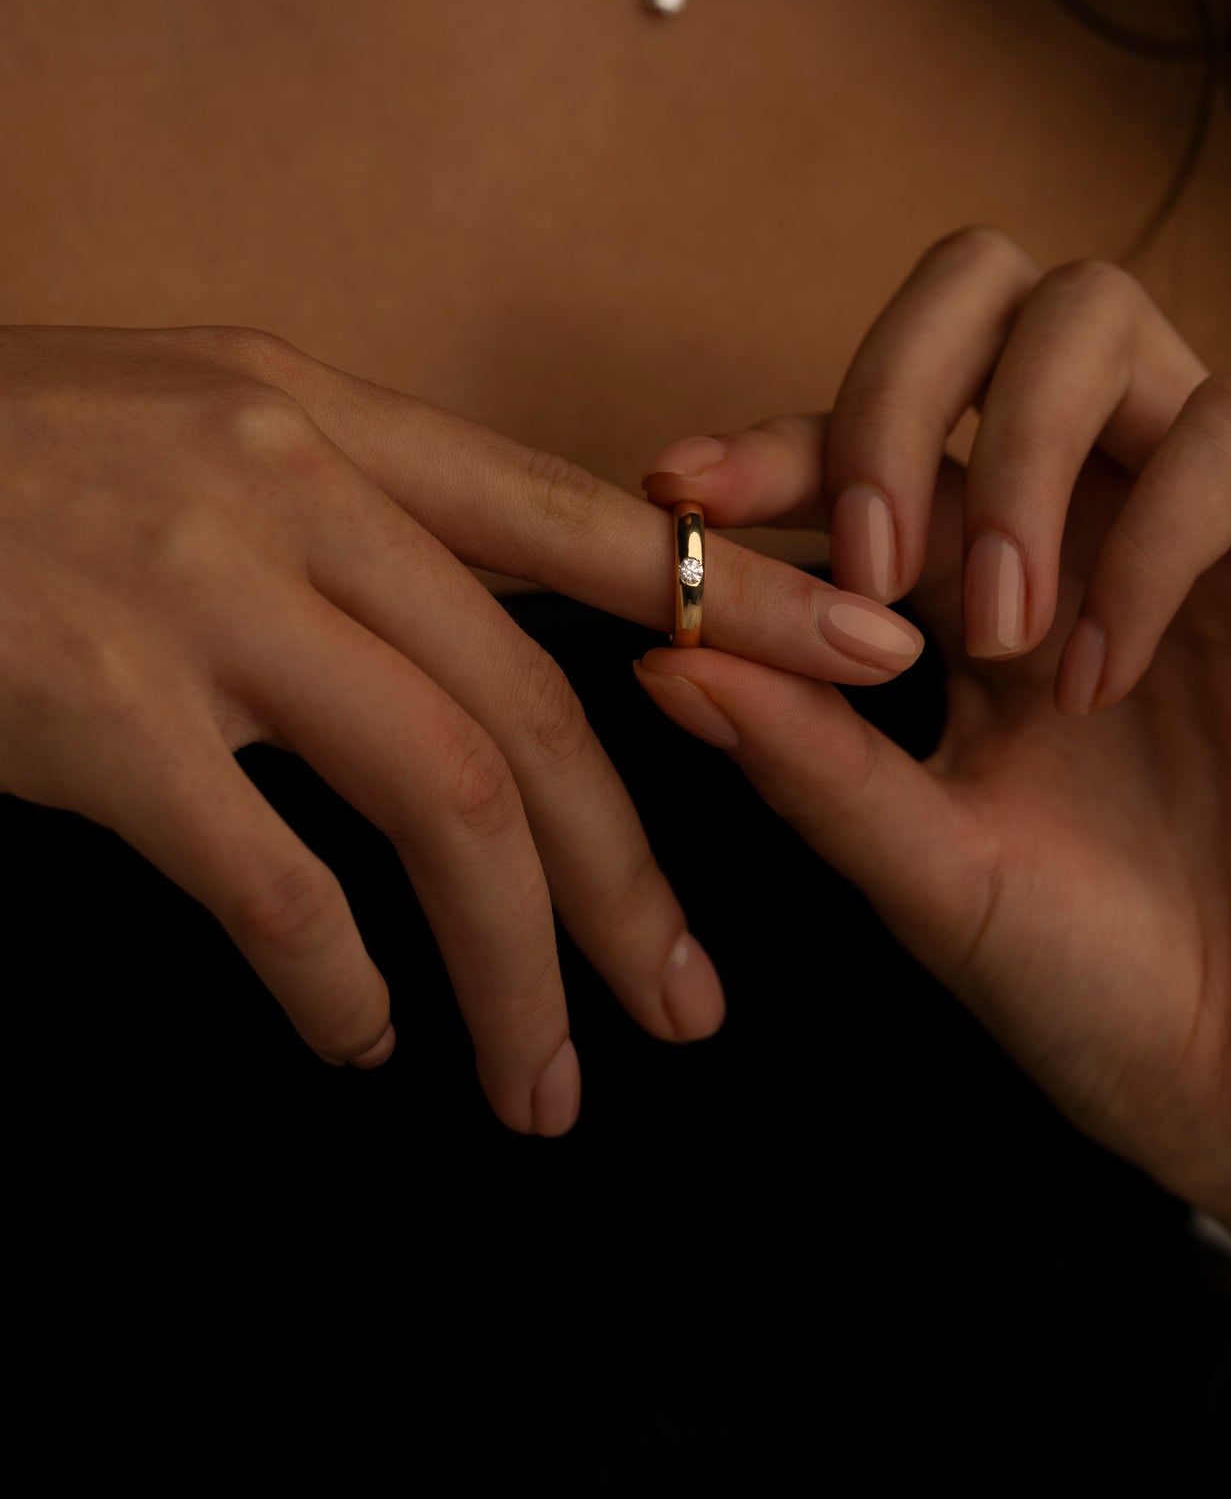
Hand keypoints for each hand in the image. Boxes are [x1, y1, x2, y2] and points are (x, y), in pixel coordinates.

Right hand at [0, 324, 922, 1134]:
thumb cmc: (4, 459)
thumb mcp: (196, 426)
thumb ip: (345, 514)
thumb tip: (476, 640)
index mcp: (328, 418)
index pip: (585, 526)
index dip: (747, 604)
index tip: (876, 667)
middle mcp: (288, 493)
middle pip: (530, 710)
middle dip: (630, 871)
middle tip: (691, 998)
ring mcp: (193, 598)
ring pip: (437, 802)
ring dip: (515, 960)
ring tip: (547, 1080)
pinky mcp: (94, 715)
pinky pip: (268, 883)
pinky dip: (335, 978)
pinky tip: (360, 1033)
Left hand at [637, 227, 1230, 1322]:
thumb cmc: (1098, 983)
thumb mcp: (925, 868)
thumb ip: (807, 760)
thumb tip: (656, 652)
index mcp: (968, 574)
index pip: (858, 437)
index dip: (767, 444)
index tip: (679, 497)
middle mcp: (1075, 513)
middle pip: (981, 290)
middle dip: (891, 385)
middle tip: (866, 551)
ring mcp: (1190, 517)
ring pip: (1097, 316)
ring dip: (1016, 453)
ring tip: (994, 631)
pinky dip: (1150, 532)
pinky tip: (1101, 673)